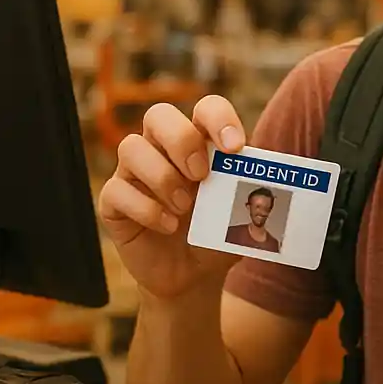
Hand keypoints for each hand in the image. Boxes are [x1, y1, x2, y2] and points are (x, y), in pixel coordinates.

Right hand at [98, 95, 246, 302]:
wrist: (194, 275)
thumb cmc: (218, 232)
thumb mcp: (240, 210)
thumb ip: (249, 188)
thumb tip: (268, 176)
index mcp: (199, 141)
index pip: (205, 108)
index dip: (219, 119)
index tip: (235, 147)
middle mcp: (162, 149)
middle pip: (158, 115)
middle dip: (182, 140)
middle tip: (202, 174)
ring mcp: (134, 173)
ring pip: (130, 147)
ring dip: (162, 177)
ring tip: (185, 207)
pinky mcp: (114, 203)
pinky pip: (116, 191)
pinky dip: (145, 208)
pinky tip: (168, 226)